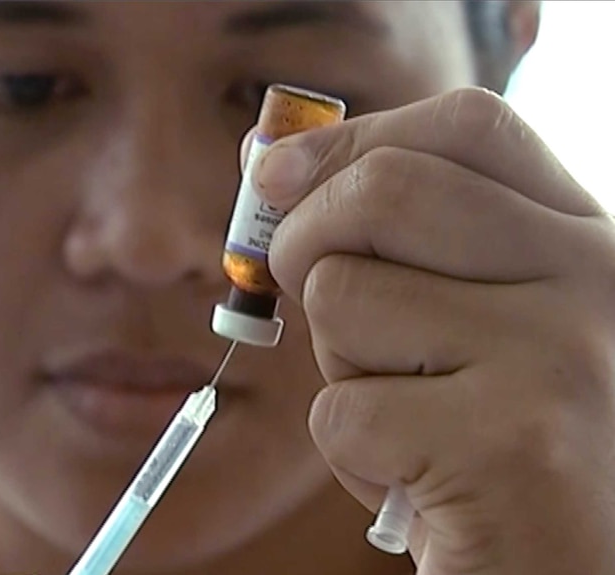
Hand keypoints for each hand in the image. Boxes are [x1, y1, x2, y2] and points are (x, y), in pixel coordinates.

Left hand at [251, 87, 614, 574]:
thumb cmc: (503, 442)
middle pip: (384, 190)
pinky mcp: (511, 447)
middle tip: (317, 307)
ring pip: (343, 299)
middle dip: (306, 244)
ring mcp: (559, 357)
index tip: (275, 173)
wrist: (572, 569)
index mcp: (583, 241)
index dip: (350, 140)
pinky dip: (354, 455)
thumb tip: (270, 162)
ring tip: (414, 418)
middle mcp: (593, 280)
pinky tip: (422, 481)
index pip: (465, 128)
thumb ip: (405, 243)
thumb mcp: (478, 321)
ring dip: (344, 368)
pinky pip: (342, 411)